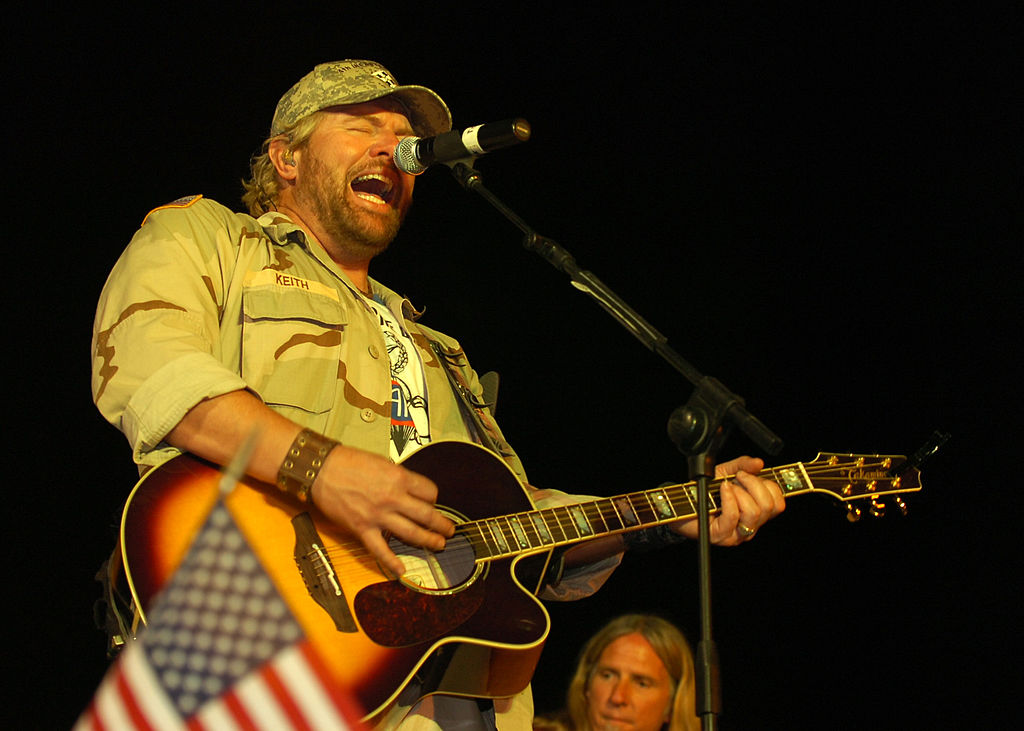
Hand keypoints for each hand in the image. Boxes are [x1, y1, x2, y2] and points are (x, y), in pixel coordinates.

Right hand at [310, 446, 454, 575]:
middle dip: (442, 524)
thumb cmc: (348, 462)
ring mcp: (378, 516)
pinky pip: (381, 550)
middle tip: (449, 529)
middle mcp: (393, 498)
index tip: (432, 501)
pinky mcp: (363, 529)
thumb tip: (410, 490)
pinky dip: (392, 562)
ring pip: (412, 533)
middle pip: (427, 514)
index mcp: (399, 478)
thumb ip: (398, 478)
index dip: (434, 497)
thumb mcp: (382, 462)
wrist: (321, 469)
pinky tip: (402, 570)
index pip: (429, 492)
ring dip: (429, 541)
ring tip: (439, 544)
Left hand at [671, 456, 784, 544]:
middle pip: (769, 506)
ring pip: (754, 512)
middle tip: (737, 477)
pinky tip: (722, 489)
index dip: (767, 485)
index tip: (748, 474)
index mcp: (756, 513)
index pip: (778, 503)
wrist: (680, 502)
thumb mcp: (726, 472)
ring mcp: (737, 534)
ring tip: (726, 486)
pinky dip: (729, 498)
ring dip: (740, 492)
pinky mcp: (721, 536)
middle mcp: (750, 526)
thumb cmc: (704, 491)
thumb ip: (743, 465)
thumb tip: (759, 463)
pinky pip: (733, 517)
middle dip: (754, 484)